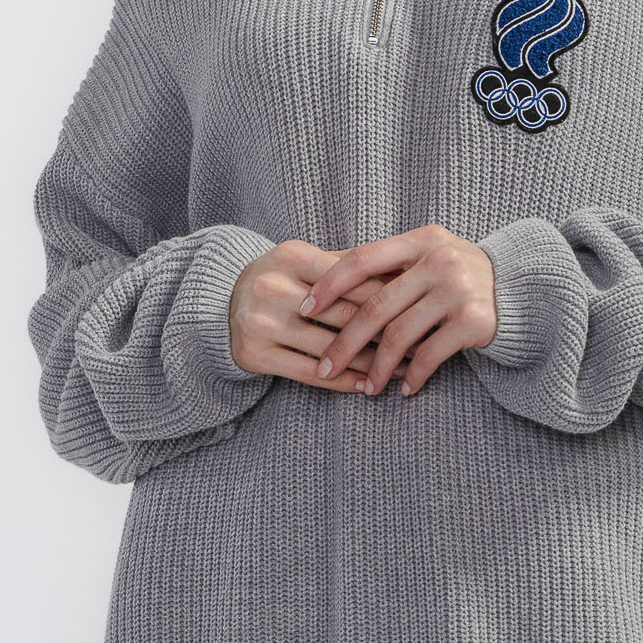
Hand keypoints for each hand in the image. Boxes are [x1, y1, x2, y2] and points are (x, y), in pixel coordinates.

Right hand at [229, 240, 421, 389]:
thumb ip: (349, 267)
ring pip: (329, 348)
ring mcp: (260, 323)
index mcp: (292, 257)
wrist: (220, 304)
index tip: (422, 310)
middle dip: (388, 332)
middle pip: (344, 315)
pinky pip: (308, 373)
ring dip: (371, 363)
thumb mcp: (306, 262)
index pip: (353, 280)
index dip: (392, 297)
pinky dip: (342, 381)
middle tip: (422, 344)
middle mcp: (272, 287)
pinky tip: (366, 385)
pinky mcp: (253, 354)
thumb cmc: (280, 280)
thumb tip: (406, 272)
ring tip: (402, 369)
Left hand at [295, 224, 496, 398]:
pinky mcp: (475, 321)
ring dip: (377, 368)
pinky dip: (413, 376)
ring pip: (399, 336)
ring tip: (368, 388)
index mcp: (421, 240)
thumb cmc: (463, 276)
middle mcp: (440, 260)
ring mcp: (458, 290)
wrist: (526, 290)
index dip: (329, 285)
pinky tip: (404, 388)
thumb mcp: (431, 255)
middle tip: (324, 368)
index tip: (304, 310)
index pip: (362, 259)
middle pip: (376, 306)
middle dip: (345, 342)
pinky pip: (430, 355)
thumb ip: (391, 265)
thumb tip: (327, 282)